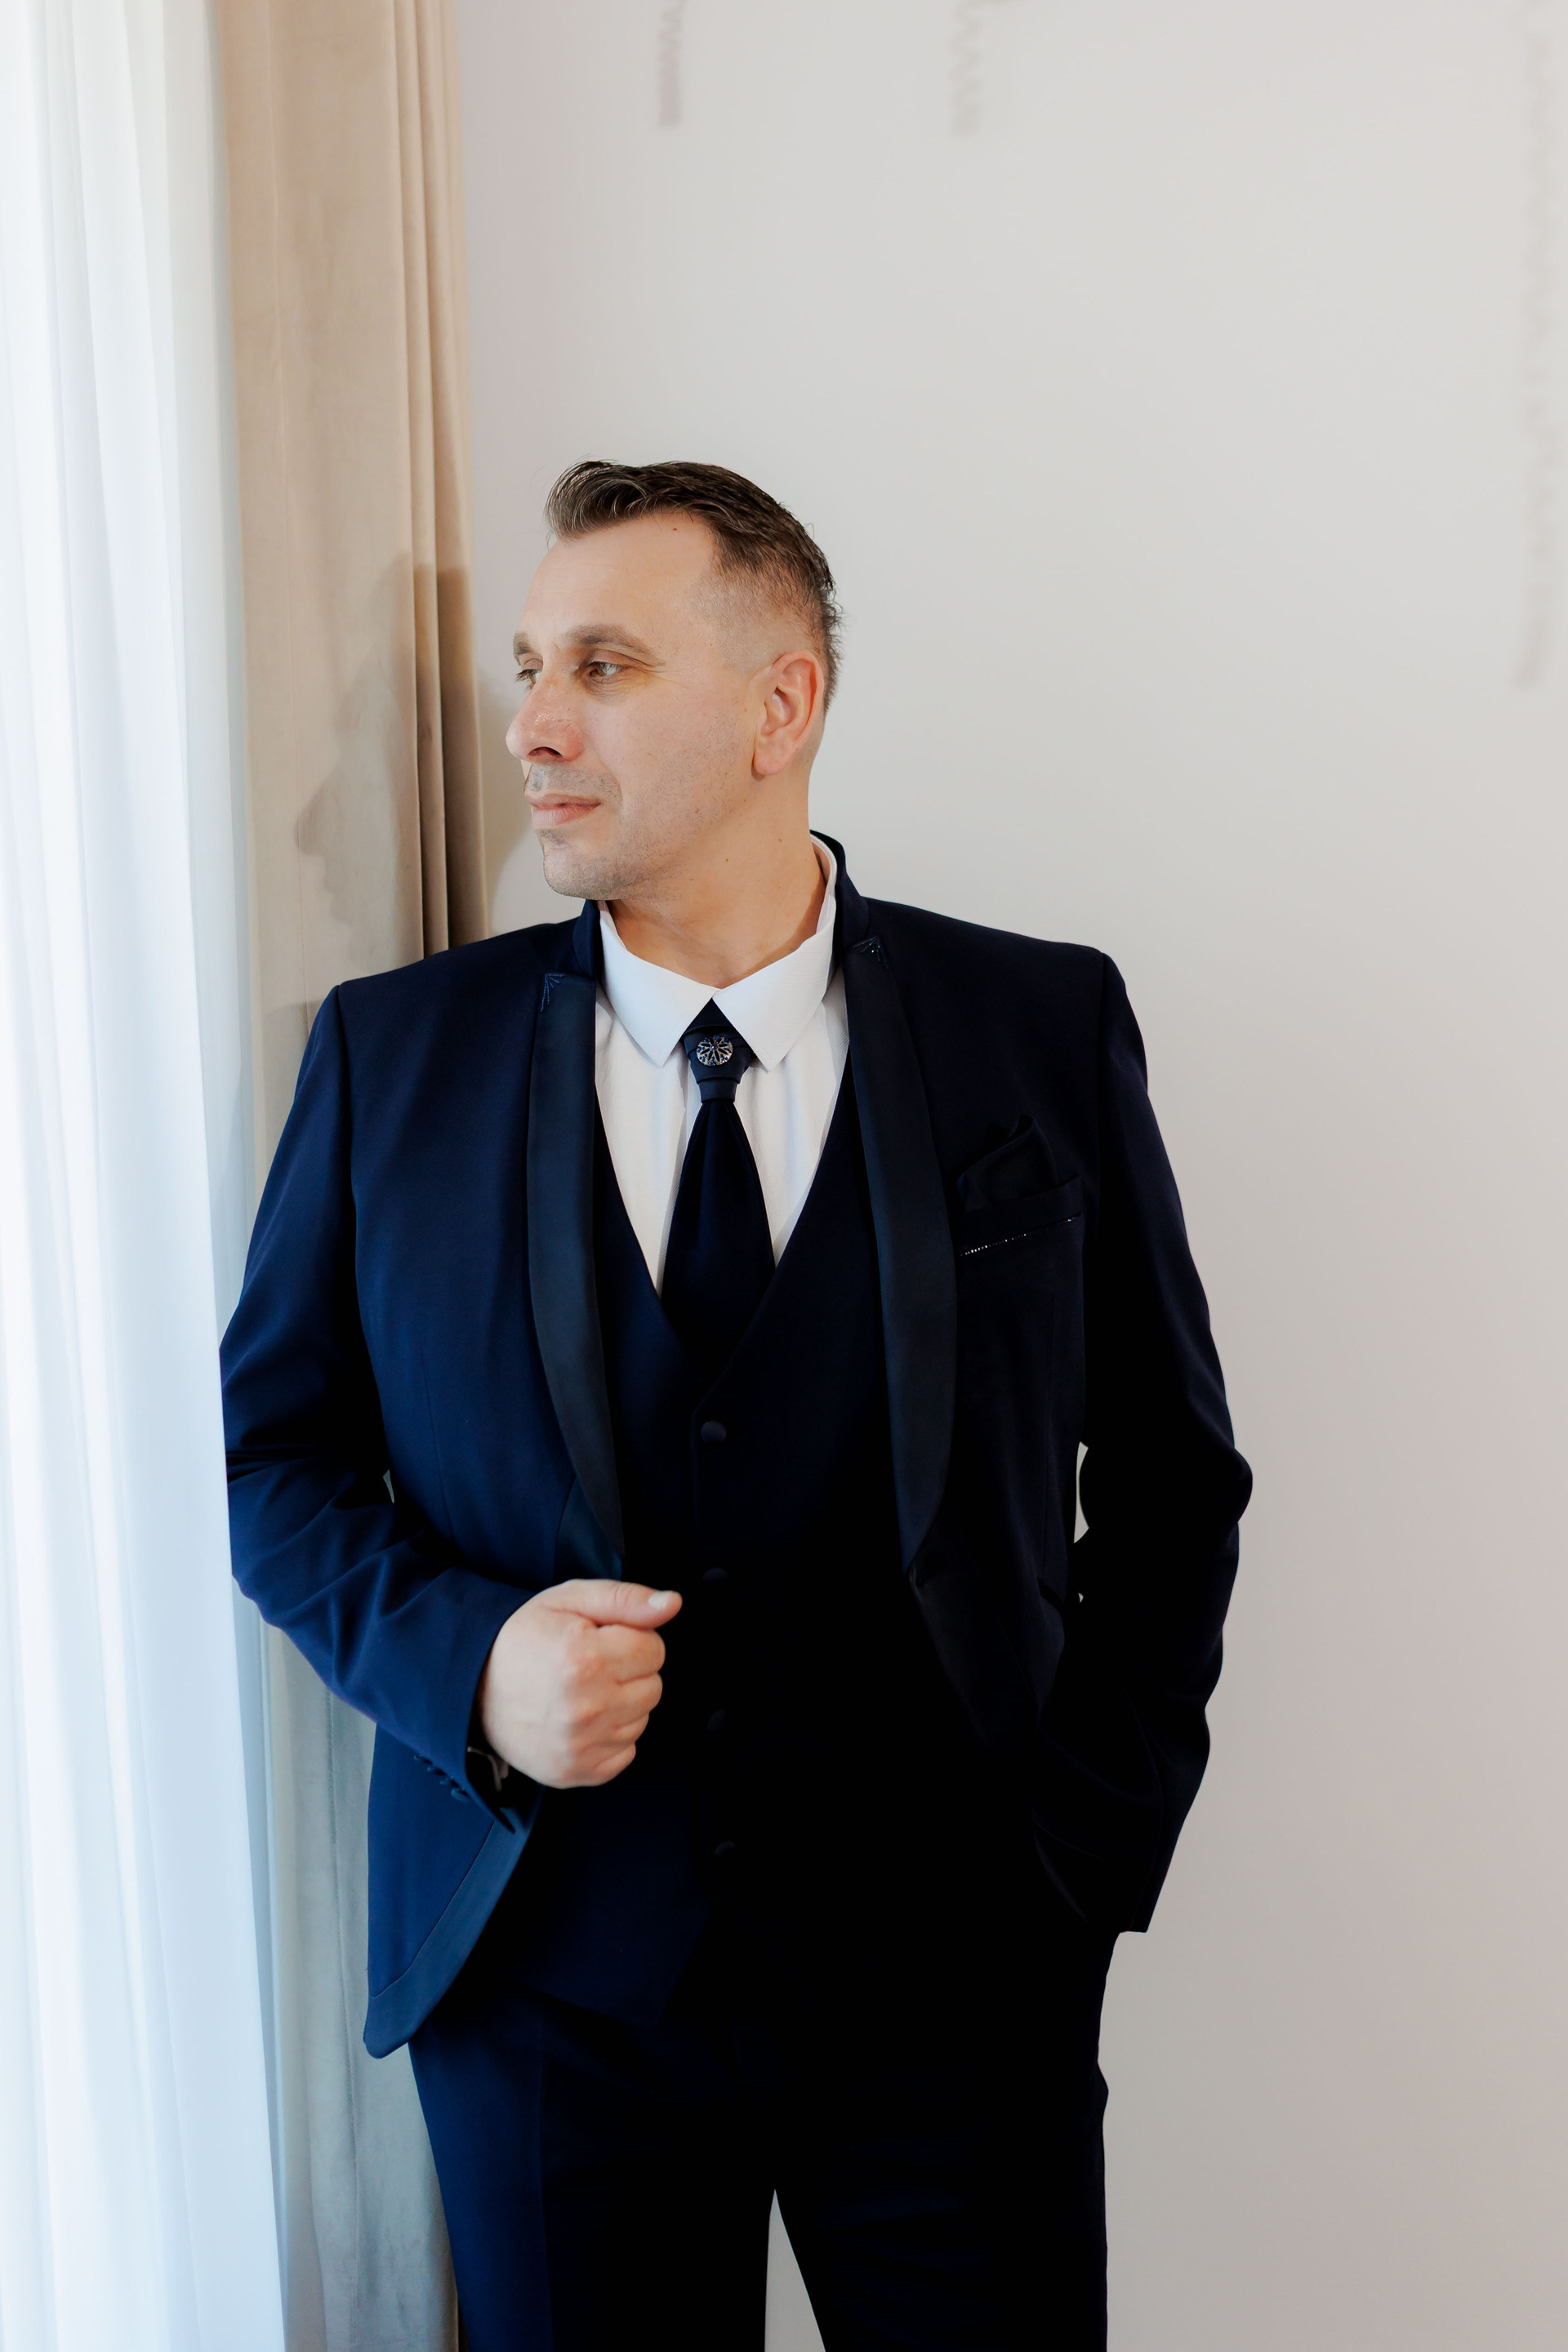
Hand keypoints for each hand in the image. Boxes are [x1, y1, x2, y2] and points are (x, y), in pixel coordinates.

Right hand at [478, 1580, 682, 1789]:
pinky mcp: (577, 1772)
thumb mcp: (570, 1600)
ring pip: (643, 1719)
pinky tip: (582, 1719)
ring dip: (622, 1703)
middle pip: (654, 1686)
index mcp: (584, 1659)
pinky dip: (611, 1735)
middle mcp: (585, 1708)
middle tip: (591, 1664)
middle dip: (630, 1670)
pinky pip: (627, 1752)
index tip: (602, 1639)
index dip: (632, 1638)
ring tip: (583, 1691)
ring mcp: (581, 1747)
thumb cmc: (524, 1638)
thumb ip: (626, 1600)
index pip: (654, 1649)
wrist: (472, 1687)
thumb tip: (672, 1603)